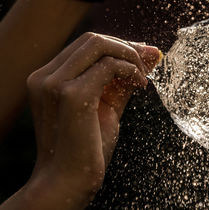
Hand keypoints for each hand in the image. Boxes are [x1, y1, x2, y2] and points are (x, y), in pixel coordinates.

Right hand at [23, 32, 159, 207]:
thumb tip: (151, 54)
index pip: (86, 45)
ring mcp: (55, 83)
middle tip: (147, 63)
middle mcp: (46, 76)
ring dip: (129, 56)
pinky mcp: (72, 95)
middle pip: (93, 39)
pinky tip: (140, 85)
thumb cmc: (87, 146)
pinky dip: (130, 70)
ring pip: (99, 44)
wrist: (69, 181)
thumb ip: (124, 79)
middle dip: (126, 46)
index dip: (118, 46)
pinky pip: (109, 66)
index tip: (143, 55)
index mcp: (48, 77)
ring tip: (142, 78)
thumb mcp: (106, 105)